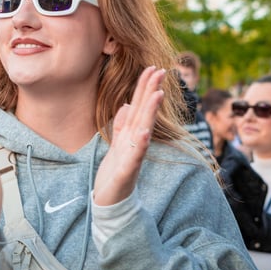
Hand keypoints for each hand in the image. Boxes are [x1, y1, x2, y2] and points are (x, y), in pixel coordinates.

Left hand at [94, 67, 165, 206]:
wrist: (110, 202)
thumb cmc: (114, 172)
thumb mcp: (116, 144)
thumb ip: (122, 124)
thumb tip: (127, 104)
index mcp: (130, 135)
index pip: (139, 106)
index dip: (145, 87)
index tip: (153, 68)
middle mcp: (135, 143)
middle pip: (144, 113)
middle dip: (152, 92)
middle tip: (161, 71)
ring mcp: (132, 157)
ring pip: (142, 130)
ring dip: (150, 112)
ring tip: (157, 93)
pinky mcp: (126, 173)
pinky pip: (134, 157)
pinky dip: (139, 145)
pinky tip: (143, 132)